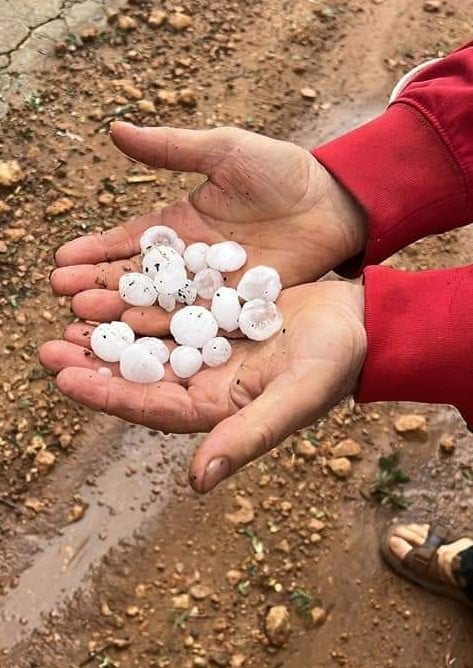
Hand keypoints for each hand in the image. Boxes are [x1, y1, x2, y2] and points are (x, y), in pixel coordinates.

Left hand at [40, 281, 365, 492]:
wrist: (358, 321)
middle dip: (94, 363)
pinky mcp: (213, 315)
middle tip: (48, 348)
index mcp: (219, 407)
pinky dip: (139, 300)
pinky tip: (112, 284)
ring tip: (69, 314)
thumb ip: (249, 436)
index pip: (153, 406)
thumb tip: (198, 481)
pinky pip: (168, 307)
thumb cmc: (335, 363)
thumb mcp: (296, 398)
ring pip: (147, 340)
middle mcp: (206, 380)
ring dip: (110, 329)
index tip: (66, 379)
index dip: (109, 395)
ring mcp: (207, 347)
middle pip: (140, 375)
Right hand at [50, 123, 365, 333]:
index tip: (61, 261)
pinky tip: (140, 342)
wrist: (334, 204)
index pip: (129, 242)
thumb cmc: (282, 171)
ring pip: (161, 307)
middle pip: (137, 280)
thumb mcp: (225, 151)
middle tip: (64, 299)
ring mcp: (212, 291)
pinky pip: (198, 325)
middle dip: (100, 288)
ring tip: (87, 323)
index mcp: (179, 226)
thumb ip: (173, 148)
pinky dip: (170, 333)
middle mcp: (189, 264)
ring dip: (125, 315)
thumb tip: (115, 129)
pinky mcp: (237, 310)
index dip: (96, 252)